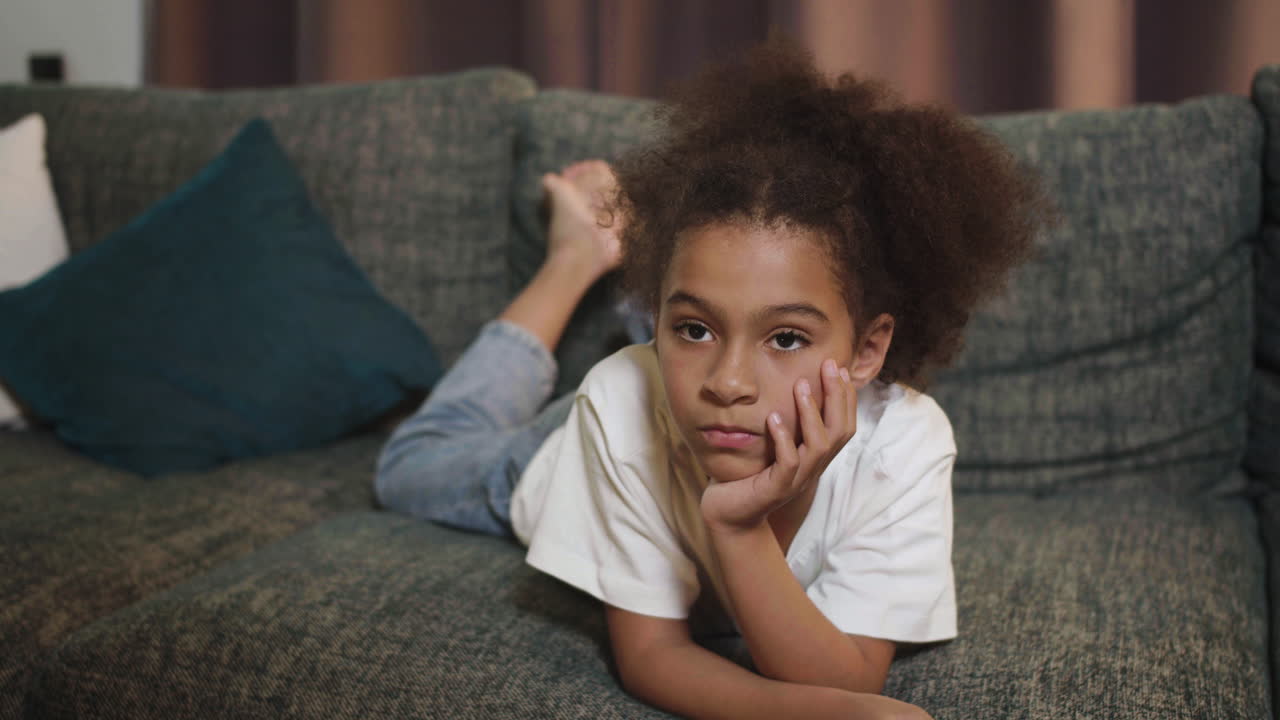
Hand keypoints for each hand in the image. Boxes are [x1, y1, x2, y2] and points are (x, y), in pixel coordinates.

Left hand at [700, 358, 857, 531]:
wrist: (729, 516)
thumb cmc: (749, 476)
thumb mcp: (772, 447)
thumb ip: (785, 425)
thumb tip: (789, 387)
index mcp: (815, 457)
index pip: (843, 425)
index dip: (846, 397)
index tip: (838, 368)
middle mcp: (813, 468)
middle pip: (840, 431)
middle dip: (838, 396)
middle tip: (829, 366)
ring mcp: (797, 480)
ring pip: (819, 446)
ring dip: (812, 413)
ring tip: (801, 385)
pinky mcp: (776, 490)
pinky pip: (788, 464)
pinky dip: (783, 440)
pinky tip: (773, 418)